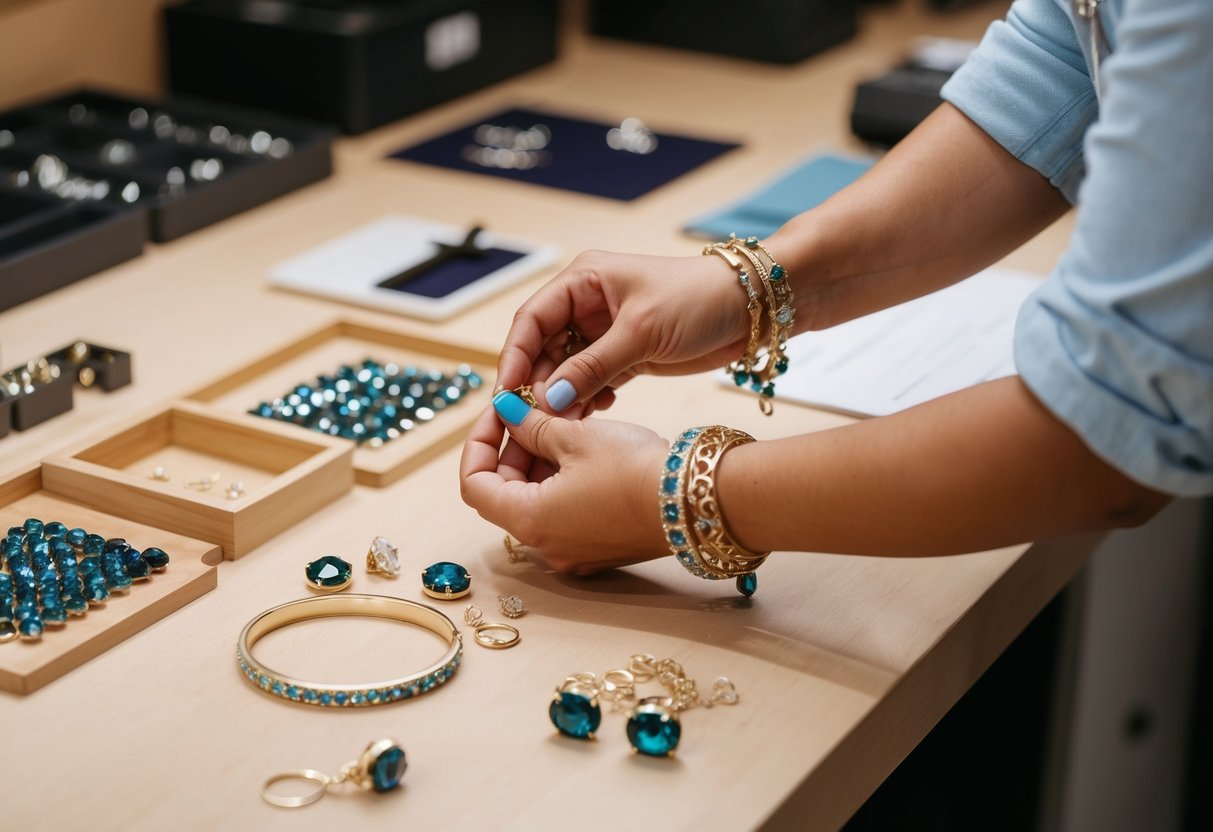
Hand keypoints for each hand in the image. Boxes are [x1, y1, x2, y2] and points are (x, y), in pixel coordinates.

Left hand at [459, 391, 669, 573]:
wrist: (698, 501)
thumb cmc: (635, 470)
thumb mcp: (576, 436)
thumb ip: (533, 425)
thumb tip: (506, 412)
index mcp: (530, 521)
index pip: (474, 485)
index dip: (478, 443)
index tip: (497, 413)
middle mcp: (547, 546)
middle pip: (507, 493)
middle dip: (514, 448)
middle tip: (533, 409)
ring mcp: (575, 551)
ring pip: (539, 501)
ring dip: (541, 461)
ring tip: (564, 421)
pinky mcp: (602, 547)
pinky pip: (567, 512)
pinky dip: (565, 479)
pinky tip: (586, 447)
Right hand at [496, 250, 751, 413]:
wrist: (752, 309)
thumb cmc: (699, 298)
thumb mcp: (641, 331)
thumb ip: (593, 365)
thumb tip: (549, 397)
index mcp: (584, 281)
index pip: (532, 320)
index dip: (515, 357)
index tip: (506, 392)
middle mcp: (588, 305)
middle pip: (544, 348)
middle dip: (539, 383)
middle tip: (533, 419)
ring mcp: (606, 332)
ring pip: (567, 369)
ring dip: (563, 396)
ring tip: (563, 423)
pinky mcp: (626, 356)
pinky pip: (592, 381)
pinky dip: (588, 399)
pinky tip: (593, 413)